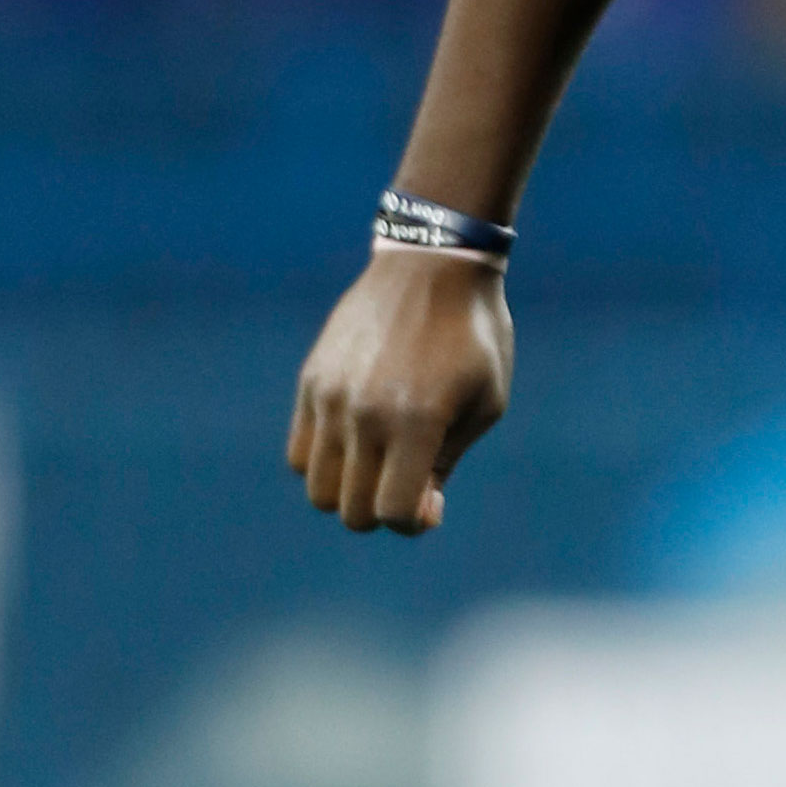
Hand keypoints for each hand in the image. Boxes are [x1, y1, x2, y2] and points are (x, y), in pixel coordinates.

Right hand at [288, 248, 512, 533]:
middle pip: (351, 510)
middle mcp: (365, 413)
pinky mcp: (312, 381)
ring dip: (349, 491)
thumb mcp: (485, 403)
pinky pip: (299, 452)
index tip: (432, 502)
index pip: (392, 511)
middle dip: (382, 511)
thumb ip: (446, 463)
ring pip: (317, 488)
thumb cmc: (473, 336)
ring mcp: (331, 396)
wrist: (433, 264)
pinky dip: (324, 462)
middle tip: (407, 482)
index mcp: (417, 420)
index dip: (413, 521)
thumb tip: (416, 512)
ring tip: (380, 463)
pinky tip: (357, 439)